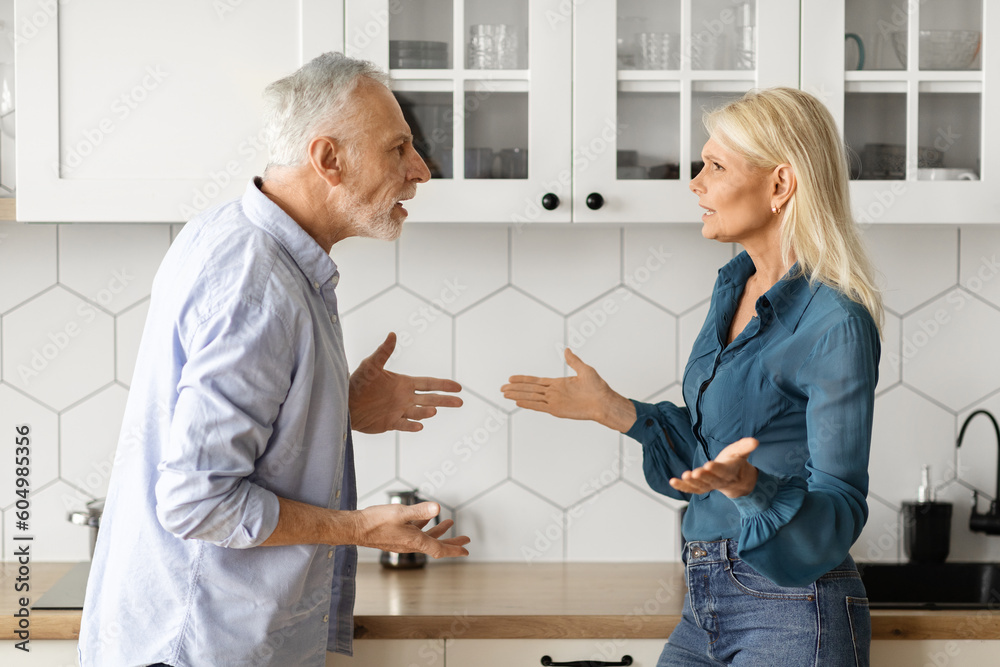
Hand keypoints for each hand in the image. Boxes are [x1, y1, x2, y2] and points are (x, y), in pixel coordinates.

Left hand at [349, 332, 462, 433]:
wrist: (344, 401)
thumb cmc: (356, 382)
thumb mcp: (370, 365)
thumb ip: (383, 352)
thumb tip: (392, 334)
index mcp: (404, 383)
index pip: (429, 384)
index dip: (444, 385)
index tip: (458, 387)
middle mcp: (405, 397)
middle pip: (430, 399)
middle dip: (445, 400)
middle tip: (460, 402)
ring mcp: (399, 411)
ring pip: (419, 412)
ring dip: (427, 411)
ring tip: (433, 411)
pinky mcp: (390, 423)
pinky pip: (404, 425)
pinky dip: (412, 426)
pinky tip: (420, 426)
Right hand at [355, 501, 470, 558]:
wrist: (356, 528)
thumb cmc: (375, 522)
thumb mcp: (400, 513)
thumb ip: (419, 510)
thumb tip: (438, 507)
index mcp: (415, 541)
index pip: (440, 549)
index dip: (454, 549)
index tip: (466, 550)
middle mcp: (411, 544)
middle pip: (437, 545)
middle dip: (452, 542)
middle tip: (465, 539)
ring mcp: (404, 540)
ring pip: (427, 538)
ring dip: (439, 532)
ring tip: (450, 524)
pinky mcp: (397, 536)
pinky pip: (416, 532)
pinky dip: (424, 526)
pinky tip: (426, 519)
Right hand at [500, 348, 635, 430]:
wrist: (604, 402)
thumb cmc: (598, 387)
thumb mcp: (585, 370)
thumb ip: (573, 361)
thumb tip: (567, 350)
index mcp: (558, 383)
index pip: (536, 381)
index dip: (523, 379)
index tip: (511, 378)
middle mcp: (553, 392)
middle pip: (530, 389)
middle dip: (515, 388)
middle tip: (502, 387)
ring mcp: (554, 402)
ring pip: (531, 398)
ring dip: (518, 396)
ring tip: (505, 394)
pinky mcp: (557, 410)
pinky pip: (539, 407)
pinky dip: (528, 405)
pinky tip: (518, 403)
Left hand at [669, 437, 759, 498]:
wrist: (735, 478)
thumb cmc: (735, 461)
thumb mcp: (741, 452)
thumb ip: (746, 446)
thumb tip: (755, 441)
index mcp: (729, 471)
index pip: (723, 471)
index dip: (716, 469)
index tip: (708, 465)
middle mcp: (719, 480)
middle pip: (711, 480)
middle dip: (702, 477)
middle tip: (694, 473)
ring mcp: (710, 485)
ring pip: (701, 486)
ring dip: (691, 483)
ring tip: (684, 476)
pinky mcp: (701, 487)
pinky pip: (692, 489)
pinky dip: (682, 487)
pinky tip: (672, 481)